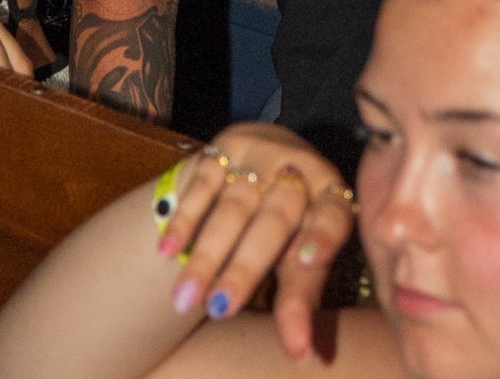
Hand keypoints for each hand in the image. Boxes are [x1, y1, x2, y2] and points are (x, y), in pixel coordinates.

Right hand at [160, 124, 356, 359]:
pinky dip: (184, 218)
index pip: (332, 218)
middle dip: (245, 267)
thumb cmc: (294, 221)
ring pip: (233, 207)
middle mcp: (299, 170)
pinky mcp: (225, 147)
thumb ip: (300, 296)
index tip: (307, 263)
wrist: (268, 153)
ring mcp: (259, 155)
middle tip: (221, 310)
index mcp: (332, 195)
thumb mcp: (305, 250)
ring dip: (207, 255)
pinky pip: (202, 182)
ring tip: (185, 300)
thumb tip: (298, 353)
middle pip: (274, 220)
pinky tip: (167, 250)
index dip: (322, 237)